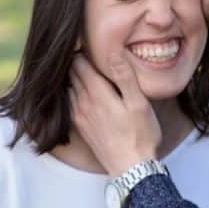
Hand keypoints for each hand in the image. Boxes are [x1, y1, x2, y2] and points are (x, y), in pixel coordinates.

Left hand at [69, 51, 160, 176]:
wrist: (131, 169)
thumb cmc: (140, 136)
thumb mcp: (138, 103)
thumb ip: (124, 75)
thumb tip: (113, 50)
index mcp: (97, 93)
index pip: (79, 61)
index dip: (82, 48)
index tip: (87, 38)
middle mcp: (82, 102)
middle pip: (71, 72)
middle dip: (76, 59)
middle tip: (84, 47)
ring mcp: (79, 116)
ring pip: (68, 87)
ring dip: (73, 75)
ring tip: (82, 65)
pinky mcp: (80, 127)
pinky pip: (69, 102)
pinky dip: (72, 91)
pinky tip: (82, 90)